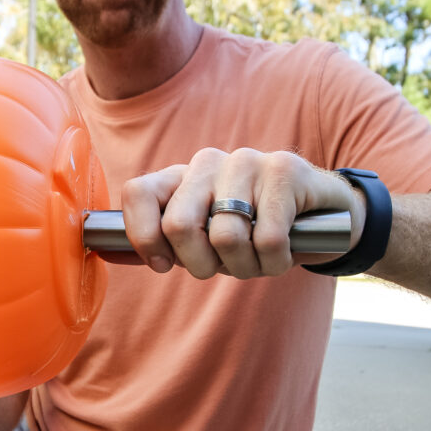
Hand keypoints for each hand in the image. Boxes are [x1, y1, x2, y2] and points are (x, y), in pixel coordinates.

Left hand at [121, 148, 364, 278]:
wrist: (326, 217)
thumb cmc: (254, 232)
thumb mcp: (205, 238)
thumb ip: (163, 243)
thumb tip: (104, 252)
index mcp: (181, 176)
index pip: (137, 194)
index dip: (144, 239)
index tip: (164, 264)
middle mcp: (208, 161)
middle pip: (179, 226)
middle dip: (201, 265)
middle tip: (224, 268)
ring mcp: (247, 161)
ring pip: (225, 237)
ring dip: (246, 268)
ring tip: (259, 260)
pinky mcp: (285, 170)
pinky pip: (267, 239)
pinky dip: (275, 262)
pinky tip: (284, 252)